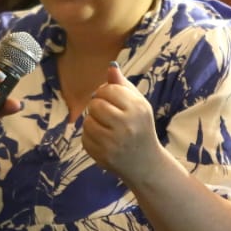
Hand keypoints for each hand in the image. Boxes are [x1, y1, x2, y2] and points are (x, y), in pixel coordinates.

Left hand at [81, 63, 164, 184]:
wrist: (146, 163)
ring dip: (93, 122)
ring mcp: (113, 142)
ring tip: (106, 127)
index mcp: (137, 108)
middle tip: (107, 114)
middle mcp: (126, 125)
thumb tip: (111, 66)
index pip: (108, 89)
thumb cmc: (141, 127)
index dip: (105, 92)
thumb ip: (123, 85)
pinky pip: (84, 138)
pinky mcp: (103, 155)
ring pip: (87, 121)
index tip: (110, 100)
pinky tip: (103, 140)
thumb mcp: (139, 104)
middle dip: (97, 107)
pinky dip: (90, 137)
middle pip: (95, 104)